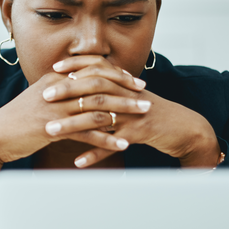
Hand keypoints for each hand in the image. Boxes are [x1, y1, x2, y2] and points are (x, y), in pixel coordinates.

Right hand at [0, 60, 145, 163]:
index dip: (116, 74)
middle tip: (145, 97)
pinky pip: (88, 133)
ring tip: (143, 117)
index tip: (134, 80)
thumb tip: (79, 92)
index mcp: (55, 79)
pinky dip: (108, 138)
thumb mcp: (38, 100)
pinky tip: (123, 144)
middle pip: (100, 85)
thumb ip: (59, 93)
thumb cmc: (16, 120)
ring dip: (124, 112)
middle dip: (126, 90)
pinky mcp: (54, 129)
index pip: (92, 70)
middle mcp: (58, 90)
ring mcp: (56, 109)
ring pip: (98, 107)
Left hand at [48, 56, 220, 167]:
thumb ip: (110, 88)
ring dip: (73, 125)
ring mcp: (134, 114)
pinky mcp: (139, 134)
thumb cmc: (151, 112)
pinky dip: (95, 153)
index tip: (53, 69)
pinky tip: (78, 161)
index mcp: (124, 84)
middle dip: (68, 92)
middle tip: (45, 97)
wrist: (183, 127)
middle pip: (94, 88)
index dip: (75, 67)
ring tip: (51, 132)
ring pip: (100, 117)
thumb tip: (81, 82)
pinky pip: (113, 145)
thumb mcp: (130, 96)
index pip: (97, 68)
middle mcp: (127, 95)